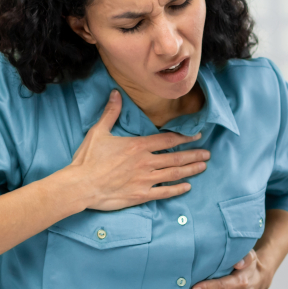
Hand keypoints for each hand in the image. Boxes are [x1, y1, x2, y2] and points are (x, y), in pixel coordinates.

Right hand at [70, 90, 209, 210]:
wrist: (80, 185)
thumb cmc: (88, 159)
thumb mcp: (98, 132)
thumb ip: (110, 113)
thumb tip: (115, 93)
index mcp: (138, 146)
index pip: (167, 140)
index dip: (184, 138)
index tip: (197, 137)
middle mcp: (145, 162)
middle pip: (176, 158)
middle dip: (194, 154)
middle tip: (207, 154)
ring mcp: (145, 180)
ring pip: (174, 174)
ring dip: (190, 170)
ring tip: (203, 166)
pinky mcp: (140, 195)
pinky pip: (164, 192)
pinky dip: (177, 190)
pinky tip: (187, 187)